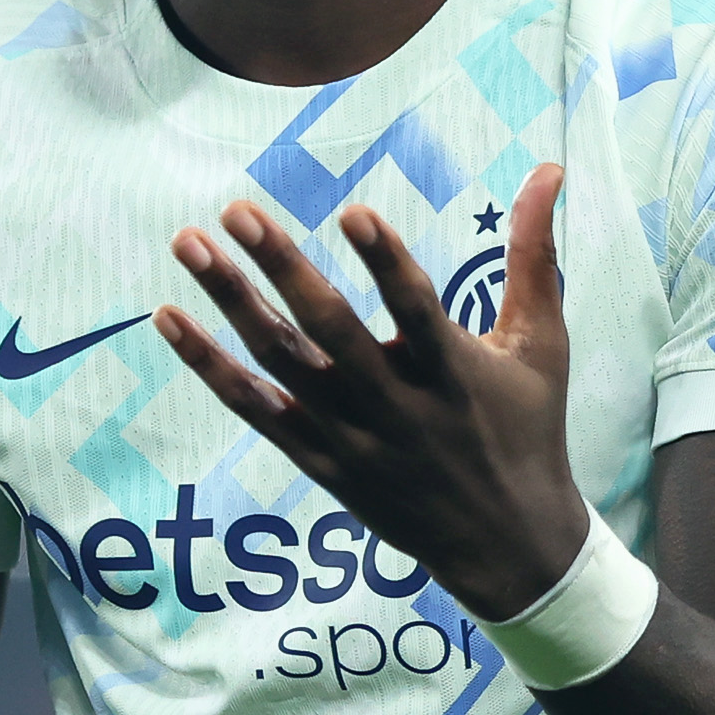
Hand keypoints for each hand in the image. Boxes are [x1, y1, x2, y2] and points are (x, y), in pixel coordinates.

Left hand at [157, 164, 588, 621]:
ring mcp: (350, 438)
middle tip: (238, 210)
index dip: (386, 261)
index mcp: (454, 372)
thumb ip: (533, 255)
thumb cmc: (527, 428)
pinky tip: (167, 317)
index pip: (416, 309)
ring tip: (189, 243)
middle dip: (281, 267)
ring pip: (280, 363)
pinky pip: (253, 409)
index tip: (352, 211)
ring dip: (230, 301)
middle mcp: (396, 406)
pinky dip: (209, 364)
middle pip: (329, 331)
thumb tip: (547, 169)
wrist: (506, 545)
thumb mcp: (540, 344)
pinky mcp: (318, 463)